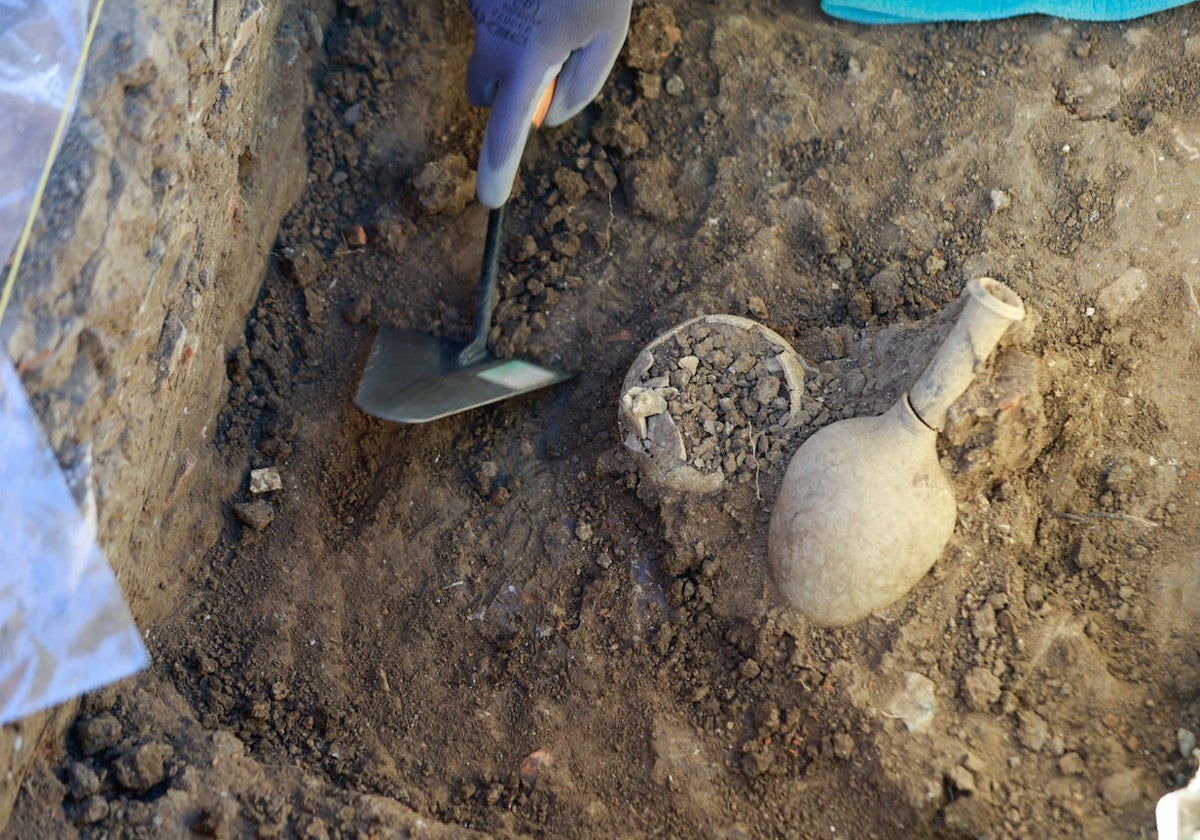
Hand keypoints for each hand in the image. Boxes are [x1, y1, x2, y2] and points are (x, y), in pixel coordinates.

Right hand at [466, 0, 631, 206]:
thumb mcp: (608, 32)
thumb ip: (584, 84)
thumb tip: (550, 118)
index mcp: (528, 57)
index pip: (507, 129)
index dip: (498, 169)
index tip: (491, 199)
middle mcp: (492, 39)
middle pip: (483, 91)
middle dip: (506, 91)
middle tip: (548, 64)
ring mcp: (478, 12)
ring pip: (489, 50)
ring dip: (513, 46)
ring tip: (552, 11)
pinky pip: (491, 20)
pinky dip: (511, 18)